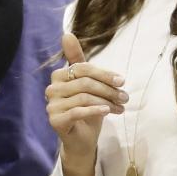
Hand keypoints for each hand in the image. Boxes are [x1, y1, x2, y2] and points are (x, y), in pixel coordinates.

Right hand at [45, 34, 126, 175]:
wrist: (82, 141)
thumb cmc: (87, 110)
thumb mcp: (88, 84)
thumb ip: (79, 60)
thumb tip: (66, 34)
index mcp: (58, 75)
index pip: (82, 68)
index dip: (104, 73)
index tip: (122, 81)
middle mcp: (51, 88)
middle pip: (84, 82)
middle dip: (108, 89)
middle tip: (125, 97)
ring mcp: (51, 105)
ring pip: (84, 97)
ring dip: (107, 101)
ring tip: (121, 107)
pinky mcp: (55, 120)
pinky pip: (78, 111)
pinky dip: (95, 110)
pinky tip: (107, 112)